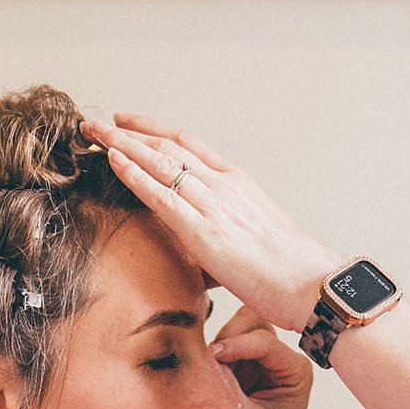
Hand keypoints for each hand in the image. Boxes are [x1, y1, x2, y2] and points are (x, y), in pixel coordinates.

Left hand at [80, 114, 339, 329]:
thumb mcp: (260, 239)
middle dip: (130, 131)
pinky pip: (160, 195)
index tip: (131, 122)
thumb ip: (232, 232)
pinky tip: (111, 160)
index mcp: (240, 185)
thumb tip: (212, 246)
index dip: (156, 131)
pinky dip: (132, 174)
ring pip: (159, 162)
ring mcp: (215, 205)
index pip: (190, 146)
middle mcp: (225, 186)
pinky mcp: (204, 231)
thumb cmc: (296, 274)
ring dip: (122, 143)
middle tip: (100, 122)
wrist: (316, 287)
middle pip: (169, 146)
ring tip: (93, 131)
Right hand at [208, 306, 312, 408]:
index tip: (213, 358)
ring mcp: (253, 368)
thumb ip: (227, 387)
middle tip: (210, 367)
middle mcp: (275, 363)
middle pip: (248, 323)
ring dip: (213, 351)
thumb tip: (205, 356)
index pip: (262, 339)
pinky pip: (213, 354)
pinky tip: (198, 381)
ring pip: (228, 334)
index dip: (236, 344)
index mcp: (293, 370)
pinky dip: (203, 362)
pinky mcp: (232, 376)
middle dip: (226, 339)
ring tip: (205, 379)